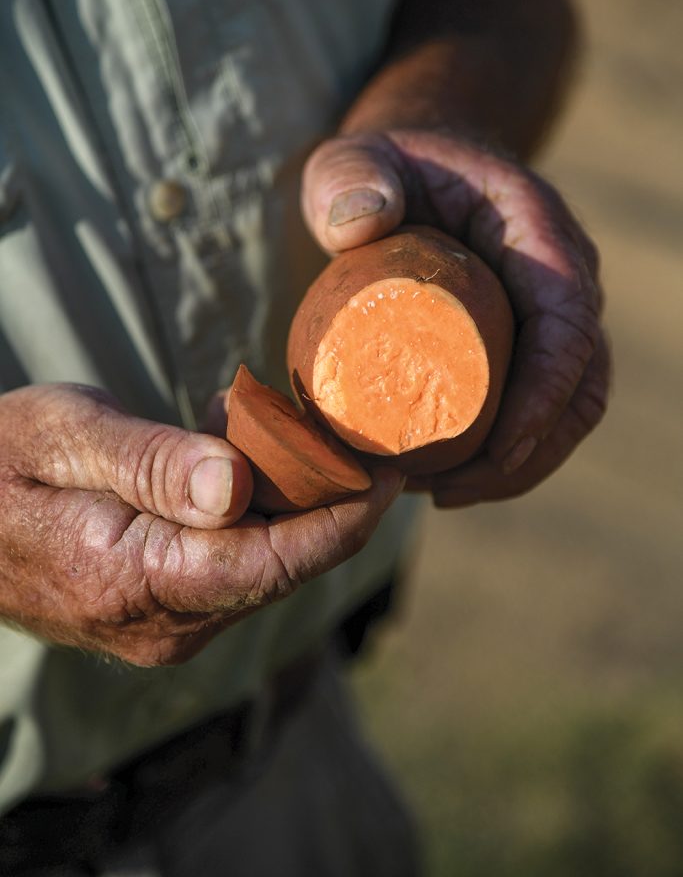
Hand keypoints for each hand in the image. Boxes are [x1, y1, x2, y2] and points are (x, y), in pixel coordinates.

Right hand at [0, 384, 402, 664]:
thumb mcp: (65, 435)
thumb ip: (152, 462)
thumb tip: (240, 488)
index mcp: (133, 581)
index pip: (272, 562)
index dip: (344, 521)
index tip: (391, 473)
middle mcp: (158, 624)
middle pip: (280, 568)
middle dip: (330, 505)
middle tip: (358, 437)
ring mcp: (161, 627)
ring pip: (262, 567)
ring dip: (292, 503)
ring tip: (301, 433)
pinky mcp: (160, 614)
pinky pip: (233, 566)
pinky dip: (256, 513)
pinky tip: (244, 458)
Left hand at [301, 129, 609, 505]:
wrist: (413, 172)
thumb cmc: (384, 168)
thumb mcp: (354, 160)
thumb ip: (348, 176)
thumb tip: (361, 225)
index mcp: (538, 233)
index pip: (568, 324)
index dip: (543, 396)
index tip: (496, 452)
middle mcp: (561, 279)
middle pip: (582, 385)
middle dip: (529, 453)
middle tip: (446, 489)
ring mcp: (547, 317)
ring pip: (567, 410)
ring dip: (517, 467)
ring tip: (438, 494)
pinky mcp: (523, 346)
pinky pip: (534, 410)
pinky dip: (502, 456)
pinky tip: (443, 482)